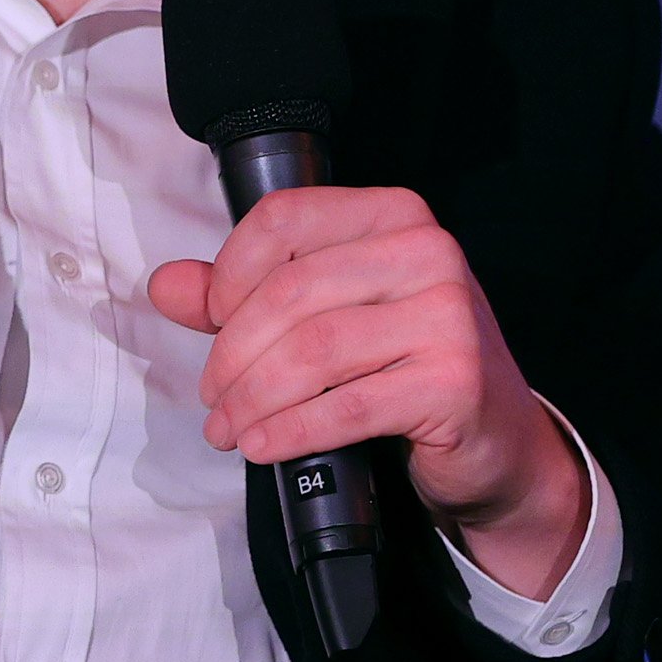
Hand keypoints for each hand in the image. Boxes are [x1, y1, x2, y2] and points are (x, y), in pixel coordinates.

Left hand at [146, 185, 589, 600]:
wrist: (497, 441)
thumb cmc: (403, 365)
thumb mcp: (327, 315)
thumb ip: (244, 296)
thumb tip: (164, 286)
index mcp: (393, 215)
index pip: (284, 219)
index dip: (230, 273)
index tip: (213, 321)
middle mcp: (428, 251)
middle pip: (291, 291)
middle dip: (233, 352)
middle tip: (213, 397)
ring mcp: (448, 315)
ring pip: (312, 351)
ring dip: (253, 398)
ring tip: (228, 429)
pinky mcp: (455, 381)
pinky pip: (346, 407)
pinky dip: (290, 430)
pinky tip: (263, 446)